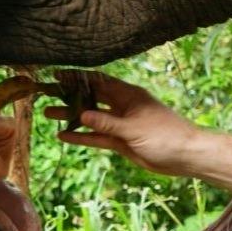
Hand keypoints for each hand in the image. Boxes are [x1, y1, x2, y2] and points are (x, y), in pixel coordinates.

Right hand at [43, 72, 202, 176]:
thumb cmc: (165, 135)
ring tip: (48, 115)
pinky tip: (64, 136)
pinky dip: (82, 136)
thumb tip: (82, 115)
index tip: (57, 75)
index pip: (98, 82)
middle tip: (46, 95)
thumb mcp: (133, 129)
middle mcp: (122, 107)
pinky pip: (98, 137)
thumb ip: (107, 123)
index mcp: (128, 95)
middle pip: (91, 99)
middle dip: (69, 97)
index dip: (77, 78)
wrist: (185, 156)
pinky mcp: (121, 142)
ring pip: (92, 119)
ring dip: (72, 117)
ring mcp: (121, 125)